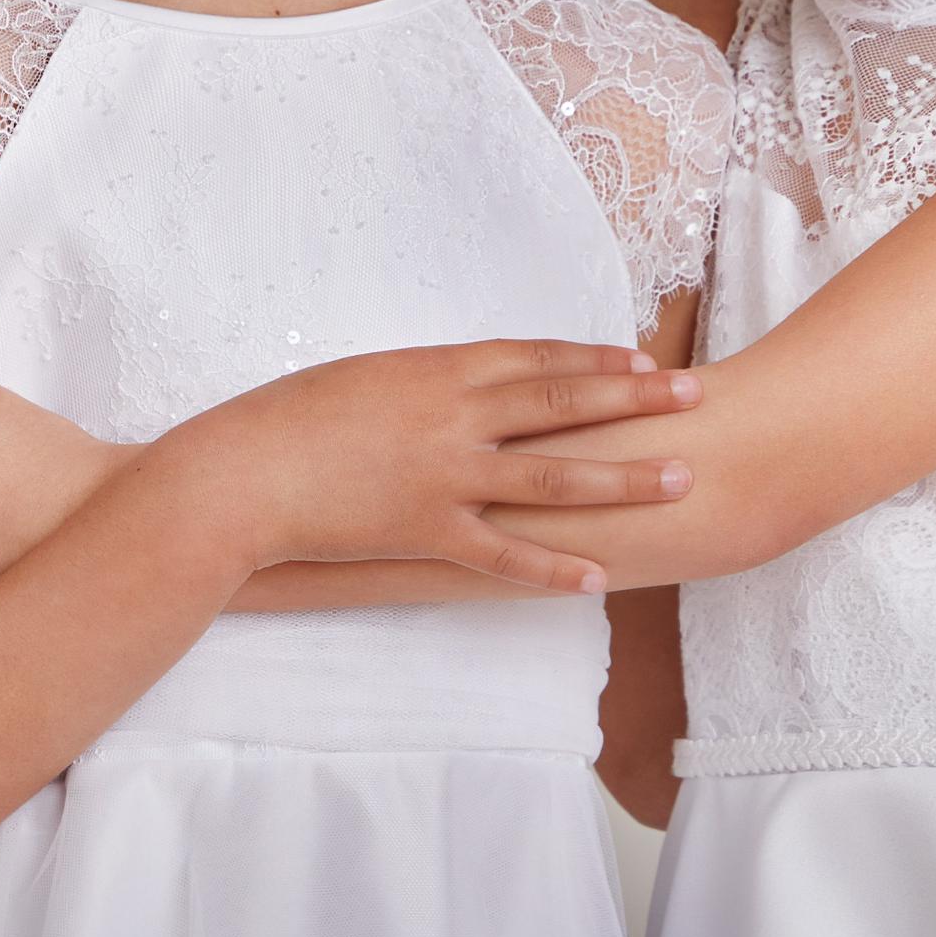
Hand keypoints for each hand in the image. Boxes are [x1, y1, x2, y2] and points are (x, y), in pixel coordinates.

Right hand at [160, 339, 705, 591]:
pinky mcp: (427, 533)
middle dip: (635, 398)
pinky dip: (552, 569)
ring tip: (677, 476)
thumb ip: (427, 382)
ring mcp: (446, 477)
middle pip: (563, 402)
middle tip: (693, 394)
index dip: (592, 358)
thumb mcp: (368, 377)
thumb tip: (468, 382)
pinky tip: (599, 579)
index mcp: (439, 369)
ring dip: (621, 478)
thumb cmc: (293, 416)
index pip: (535, 357)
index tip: (641, 356)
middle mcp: (456, 416)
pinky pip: (503, 555)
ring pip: (553, 477)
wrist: (242, 471)